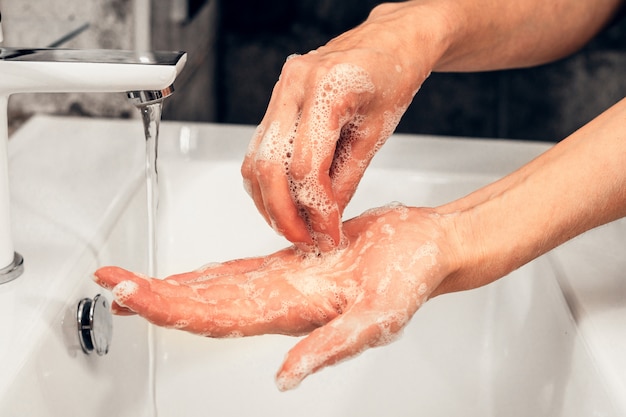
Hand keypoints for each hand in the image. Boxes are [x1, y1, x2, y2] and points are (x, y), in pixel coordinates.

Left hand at [94, 204, 457, 390]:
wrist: (427, 248)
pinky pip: (238, 272)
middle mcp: (280, 303)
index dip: (172, 309)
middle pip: (204, 306)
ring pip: (215, 290)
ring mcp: (284, 285)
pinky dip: (205, 273)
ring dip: (172, 287)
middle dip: (155, 297)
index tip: (133, 295)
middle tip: (110, 283)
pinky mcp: (292, 266)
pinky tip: (187, 275)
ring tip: (131, 283)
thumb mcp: (381, 316)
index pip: (218, 317)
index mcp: (294, 312)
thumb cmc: (412, 277)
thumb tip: (287, 381)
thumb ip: (332, 348)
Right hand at [240, 5, 435, 251]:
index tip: (328, 233)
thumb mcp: (377, 131)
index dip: (316, 209)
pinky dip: (266, 182)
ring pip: (254, 160)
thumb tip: (325, 217)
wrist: (388, 42)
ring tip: (292, 226)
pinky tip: (283, 201)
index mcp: (329, 88)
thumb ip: (348, 177)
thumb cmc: (392, 75)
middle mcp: (295, 84)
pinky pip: (258, 149)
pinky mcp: (276, 100)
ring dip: (268, 202)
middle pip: (269, 166)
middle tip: (302, 239)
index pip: (307, 166)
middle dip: (283, 213)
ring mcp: (281, 90)